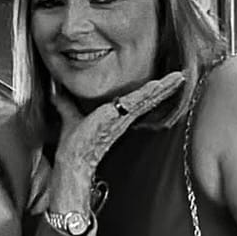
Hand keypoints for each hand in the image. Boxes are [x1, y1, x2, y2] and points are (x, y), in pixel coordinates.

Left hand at [48, 71, 185, 213]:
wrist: (74, 158)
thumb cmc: (75, 143)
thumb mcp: (70, 116)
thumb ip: (65, 104)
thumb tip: (57, 94)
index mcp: (115, 116)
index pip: (136, 99)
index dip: (149, 91)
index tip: (162, 82)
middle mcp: (123, 117)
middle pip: (147, 99)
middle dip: (164, 87)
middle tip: (180, 76)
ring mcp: (123, 118)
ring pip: (147, 99)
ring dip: (163, 88)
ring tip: (178, 78)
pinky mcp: (118, 118)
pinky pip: (137, 102)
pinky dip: (150, 93)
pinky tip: (160, 85)